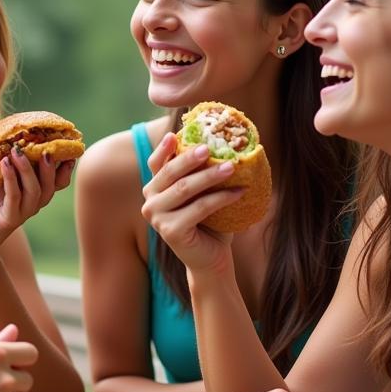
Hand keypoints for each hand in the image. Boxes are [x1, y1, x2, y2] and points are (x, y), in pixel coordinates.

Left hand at [0, 151, 73, 263]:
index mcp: (30, 191)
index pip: (55, 180)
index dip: (63, 166)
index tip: (65, 148)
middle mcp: (30, 203)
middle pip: (50, 185)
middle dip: (50, 166)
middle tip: (46, 148)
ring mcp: (21, 212)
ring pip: (36, 192)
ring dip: (28, 170)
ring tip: (17, 152)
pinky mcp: (8, 220)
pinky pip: (14, 198)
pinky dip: (11, 180)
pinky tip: (4, 164)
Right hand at [140, 134, 240, 276]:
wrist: (212, 258)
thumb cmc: (210, 221)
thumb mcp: (203, 193)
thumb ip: (200, 171)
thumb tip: (221, 140)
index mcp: (154, 188)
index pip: (156, 163)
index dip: (164, 148)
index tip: (175, 133)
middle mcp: (150, 201)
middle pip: (170, 172)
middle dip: (191, 157)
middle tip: (210, 147)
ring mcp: (157, 217)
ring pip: (185, 188)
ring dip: (210, 175)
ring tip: (232, 167)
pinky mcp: (170, 231)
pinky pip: (199, 208)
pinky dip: (222, 198)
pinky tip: (240, 191)